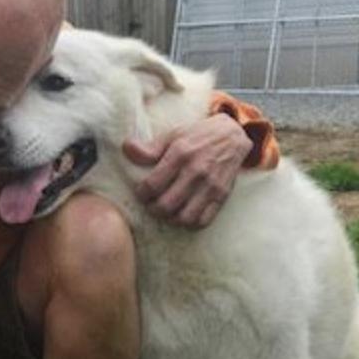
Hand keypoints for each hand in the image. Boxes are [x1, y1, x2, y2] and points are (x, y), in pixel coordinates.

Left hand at [123, 113, 249, 228]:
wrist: (232, 136)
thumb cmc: (198, 135)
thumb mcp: (173, 135)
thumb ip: (150, 147)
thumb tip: (126, 148)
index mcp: (180, 154)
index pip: (152, 184)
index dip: (141, 194)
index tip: (140, 192)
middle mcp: (196, 171)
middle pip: (166, 205)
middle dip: (152, 209)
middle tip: (150, 204)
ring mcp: (210, 186)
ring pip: (184, 217)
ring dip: (170, 219)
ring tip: (166, 211)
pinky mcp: (221, 196)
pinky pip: (203, 221)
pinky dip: (189, 223)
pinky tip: (183, 215)